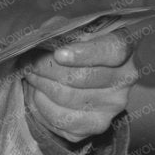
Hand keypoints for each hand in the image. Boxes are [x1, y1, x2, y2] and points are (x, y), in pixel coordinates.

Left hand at [22, 29, 138, 143]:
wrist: (66, 85)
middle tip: (29, 63)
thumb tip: (44, 39)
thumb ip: (57, 30)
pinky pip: (61, 118)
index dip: (86, 53)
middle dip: (46, 68)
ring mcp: (113, 104)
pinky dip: (41, 104)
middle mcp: (124, 78)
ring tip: (31, 76)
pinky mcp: (97, 124)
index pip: (113, 50)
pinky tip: (38, 94)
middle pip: (83, 76)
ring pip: (67, 96)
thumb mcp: (63, 34)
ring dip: (40, 84)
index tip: (58, 54)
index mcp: (121, 48)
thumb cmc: (66, 53)